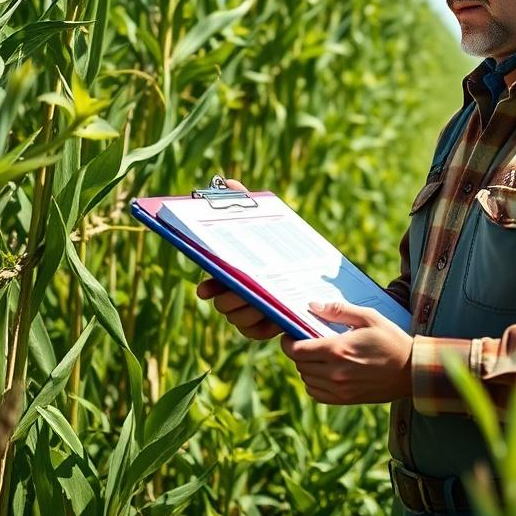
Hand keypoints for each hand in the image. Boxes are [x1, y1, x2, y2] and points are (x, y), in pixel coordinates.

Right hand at [194, 177, 282, 340]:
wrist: (310, 267)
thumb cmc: (279, 242)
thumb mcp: (265, 219)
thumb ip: (244, 201)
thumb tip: (227, 182)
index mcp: (231, 271)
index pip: (211, 282)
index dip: (207, 286)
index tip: (205, 289)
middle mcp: (236, 293)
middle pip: (224, 303)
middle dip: (231, 298)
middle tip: (243, 291)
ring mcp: (250, 312)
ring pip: (238, 319)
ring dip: (248, 312)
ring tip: (262, 302)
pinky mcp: (267, 326)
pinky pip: (257, 333)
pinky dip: (264, 326)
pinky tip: (275, 316)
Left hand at [280, 302, 412, 404]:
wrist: (412, 371)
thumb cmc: (391, 340)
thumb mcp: (369, 317)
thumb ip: (339, 310)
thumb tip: (313, 306)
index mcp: (338, 349)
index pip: (296, 350)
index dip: (288, 342)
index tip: (290, 334)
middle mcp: (335, 372)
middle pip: (299, 364)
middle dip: (298, 351)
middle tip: (307, 341)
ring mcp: (340, 389)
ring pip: (306, 379)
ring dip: (306, 367)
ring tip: (318, 356)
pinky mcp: (346, 399)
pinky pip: (317, 394)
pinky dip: (314, 383)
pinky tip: (324, 372)